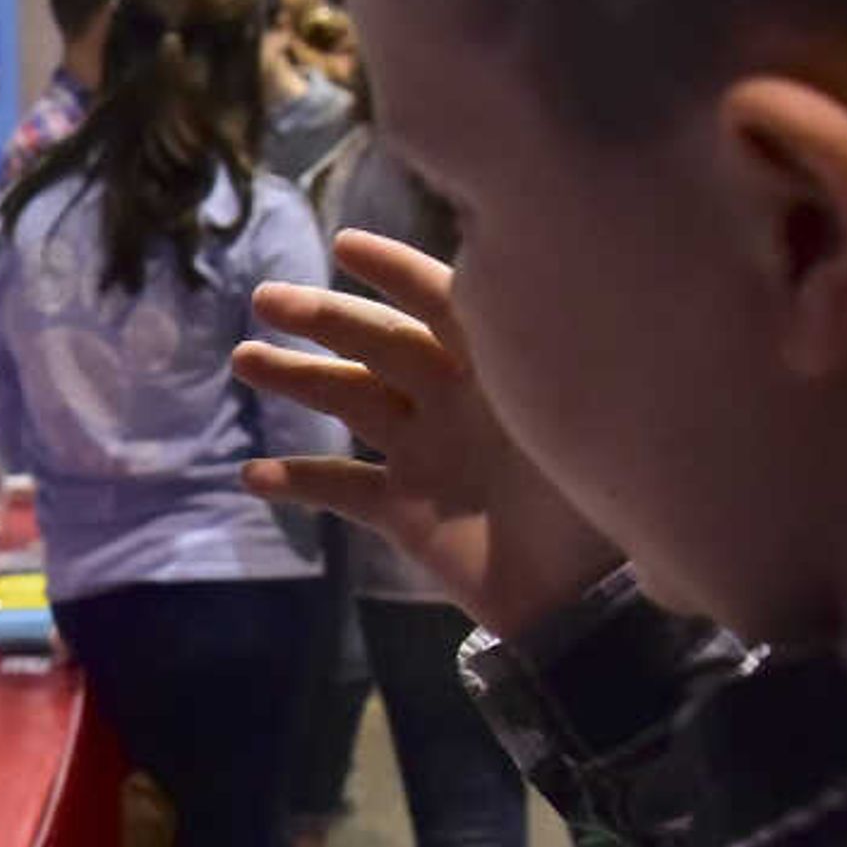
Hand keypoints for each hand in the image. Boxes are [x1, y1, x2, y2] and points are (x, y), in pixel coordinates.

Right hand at [230, 228, 622, 635]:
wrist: (595, 602)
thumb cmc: (601, 501)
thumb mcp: (574, 409)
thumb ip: (538, 349)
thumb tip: (496, 280)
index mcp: (501, 368)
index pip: (444, 300)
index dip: (394, 271)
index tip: (344, 244)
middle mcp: (458, 400)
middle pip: (381, 343)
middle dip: (324, 317)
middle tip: (265, 298)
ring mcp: (430, 454)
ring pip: (352, 401)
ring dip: (298, 379)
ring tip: (246, 359)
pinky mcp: (409, 513)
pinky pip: (343, 490)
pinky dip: (297, 483)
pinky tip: (252, 476)